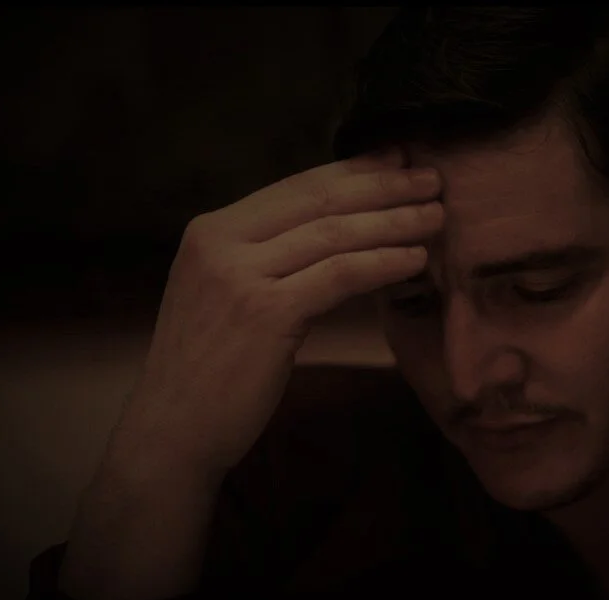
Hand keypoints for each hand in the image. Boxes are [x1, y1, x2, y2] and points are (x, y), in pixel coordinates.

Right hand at [108, 147, 441, 478]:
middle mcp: (220, 242)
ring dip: (393, 222)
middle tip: (431, 179)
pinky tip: (414, 260)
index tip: (397, 160)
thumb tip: (337, 229)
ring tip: (436, 216)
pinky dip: (383, 263)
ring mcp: (239, 276)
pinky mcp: (265, 313)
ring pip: (334, 234)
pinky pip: (340, 275)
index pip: (295, 187)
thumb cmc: (210, 370)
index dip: (352, 170)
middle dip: (382, 186)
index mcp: (210, 231)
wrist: (173, 430)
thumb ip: (267, 258)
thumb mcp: (227, 295)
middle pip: (319, 201)